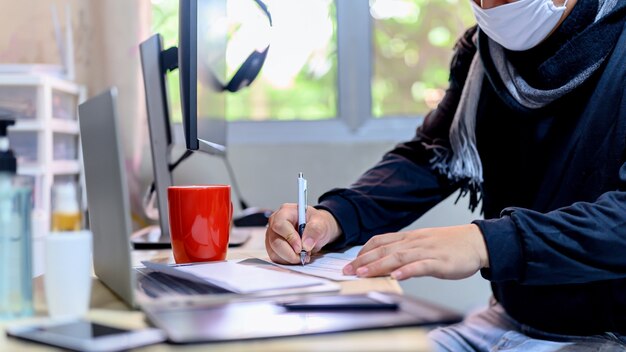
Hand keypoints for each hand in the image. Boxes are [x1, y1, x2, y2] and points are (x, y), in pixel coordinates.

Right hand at [265, 204, 340, 263]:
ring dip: (290, 258)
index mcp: (285, 212)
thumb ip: (315, 231)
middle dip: (290, 253)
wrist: (316, 229)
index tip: (301, 248)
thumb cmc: (316, 223)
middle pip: (275, 241)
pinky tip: (297, 257)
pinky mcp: (272, 247)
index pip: (280, 225)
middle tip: (304, 256)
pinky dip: (287, 261)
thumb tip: (306, 245)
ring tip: (303, 256)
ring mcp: (272, 235)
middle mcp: (274, 223)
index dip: (290, 238)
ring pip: (274, 252)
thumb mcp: (321, 223)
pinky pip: (276, 258)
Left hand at [343, 224, 488, 279]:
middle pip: (385, 250)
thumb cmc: (450, 245)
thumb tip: (387, 261)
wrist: (477, 242)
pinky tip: (397, 276)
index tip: (350, 262)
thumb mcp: (423, 244)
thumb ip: (406, 250)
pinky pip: (421, 266)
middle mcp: (415, 242)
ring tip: (364, 274)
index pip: (381, 241)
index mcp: (410, 238)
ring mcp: (427, 251)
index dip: (364, 251)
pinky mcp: (440, 262)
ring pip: (398, 257)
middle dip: (364, 261)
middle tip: (348, 271)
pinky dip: (408, 271)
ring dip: (379, 266)